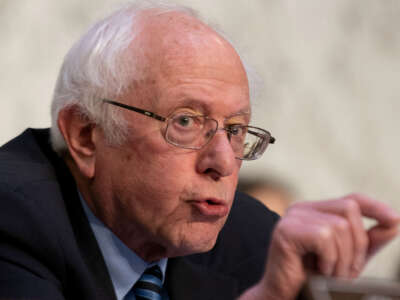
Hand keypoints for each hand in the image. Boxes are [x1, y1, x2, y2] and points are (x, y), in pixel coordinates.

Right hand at [239, 193, 399, 299]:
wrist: (283, 296)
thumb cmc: (311, 278)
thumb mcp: (347, 258)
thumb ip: (368, 240)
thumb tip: (393, 221)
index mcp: (315, 212)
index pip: (351, 199)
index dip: (375, 206)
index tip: (394, 219)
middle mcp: (302, 209)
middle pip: (349, 209)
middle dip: (357, 244)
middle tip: (345, 270)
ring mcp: (292, 217)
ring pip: (338, 226)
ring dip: (342, 258)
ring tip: (329, 273)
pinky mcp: (286, 230)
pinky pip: (324, 237)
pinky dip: (328, 259)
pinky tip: (318, 270)